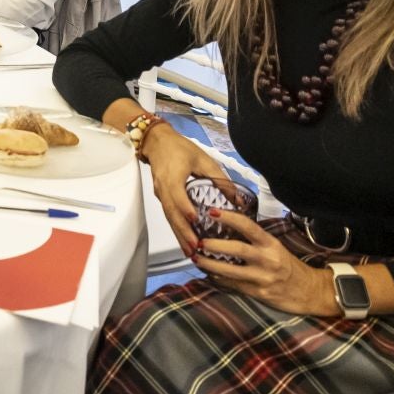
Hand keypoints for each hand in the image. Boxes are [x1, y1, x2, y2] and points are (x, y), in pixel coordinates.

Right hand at [141, 124, 226, 255]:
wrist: (156, 142)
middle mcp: (164, 188)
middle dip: (183, 231)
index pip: (177, 195)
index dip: (185, 207)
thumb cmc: (179, 148)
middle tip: (195, 247)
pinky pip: (169, 216)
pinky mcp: (162, 198)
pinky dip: (176, 230)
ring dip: (179, 235)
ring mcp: (161, 194)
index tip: (195, 220)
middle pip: (172, 213)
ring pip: (169, 218)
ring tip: (190, 252)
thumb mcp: (204, 160)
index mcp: (173, 176)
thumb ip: (221, 179)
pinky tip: (184, 241)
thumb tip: (237, 200)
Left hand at [194, 210, 336, 315]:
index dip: (229, 217)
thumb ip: (254, 240)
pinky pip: (233, 285)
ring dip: (209, 265)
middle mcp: (267, 259)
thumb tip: (224, 229)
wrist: (310, 292)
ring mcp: (262, 278)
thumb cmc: (289, 266)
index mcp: (271, 244)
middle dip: (214, 245)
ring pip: (230, 270)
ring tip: (196, 258)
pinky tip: (209, 274)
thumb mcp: (275, 248)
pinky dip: (219, 279)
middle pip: (237, 249)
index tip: (211, 211)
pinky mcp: (258, 293)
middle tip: (198, 242)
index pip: (248, 226)